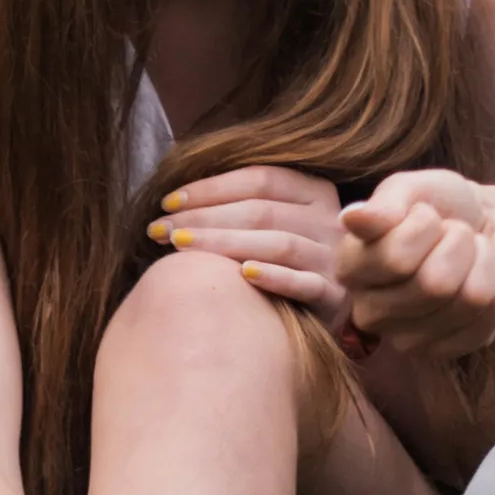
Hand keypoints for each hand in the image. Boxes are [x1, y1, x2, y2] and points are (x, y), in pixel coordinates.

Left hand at [151, 167, 352, 311]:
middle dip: (204, 218)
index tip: (167, 203)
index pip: (260, 179)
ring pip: (279, 244)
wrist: (320, 315)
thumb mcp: (272, 224)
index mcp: (314, 191)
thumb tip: (174, 200)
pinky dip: (275, 277)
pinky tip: (242, 276)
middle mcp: (328, 220)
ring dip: (225, 243)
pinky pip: (306, 284)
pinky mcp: (336, 297)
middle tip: (158, 230)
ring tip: (180, 248)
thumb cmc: (280, 264)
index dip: (211, 188)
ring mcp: (335, 259)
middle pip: (262, 211)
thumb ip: (239, 206)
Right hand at [335, 166, 494, 343]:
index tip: (425, 213)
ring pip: (469, 299)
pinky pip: (492, 310)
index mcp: (350, 269)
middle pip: (435, 285)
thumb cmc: (438, 205)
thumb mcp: (413, 187)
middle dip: (459, 241)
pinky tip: (482, 273)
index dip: (425, 225)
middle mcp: (369, 313)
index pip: (395, 259)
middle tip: (454, 231)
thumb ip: (385, 201)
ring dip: (482, 258)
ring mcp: (407, 339)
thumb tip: (352, 219)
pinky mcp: (448, 349)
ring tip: (469, 249)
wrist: (480, 225)